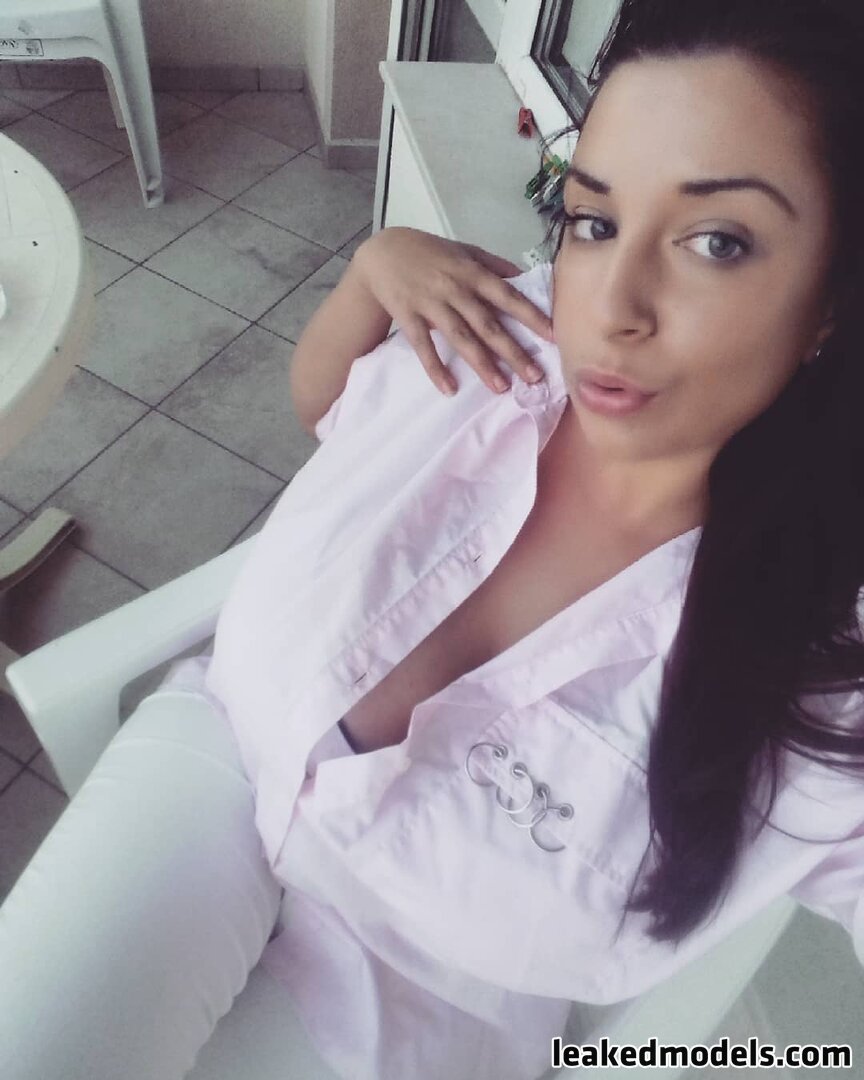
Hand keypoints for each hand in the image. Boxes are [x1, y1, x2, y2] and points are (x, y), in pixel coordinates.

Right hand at [350, 227, 554, 396]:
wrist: (383, 253)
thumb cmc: (430, 252)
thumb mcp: (466, 251)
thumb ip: (496, 266)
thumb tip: (527, 277)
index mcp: (473, 273)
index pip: (509, 297)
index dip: (531, 316)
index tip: (552, 336)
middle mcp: (456, 289)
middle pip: (489, 325)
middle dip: (513, 352)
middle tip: (534, 377)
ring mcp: (432, 305)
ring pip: (461, 339)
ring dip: (482, 365)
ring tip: (501, 388)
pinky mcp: (409, 318)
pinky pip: (424, 347)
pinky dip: (436, 369)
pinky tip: (450, 389)